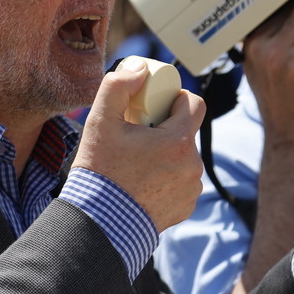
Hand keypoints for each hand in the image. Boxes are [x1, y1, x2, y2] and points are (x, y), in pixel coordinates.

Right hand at [73, 59, 206, 230]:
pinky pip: (181, 181)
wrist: (99, 225)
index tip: (156, 106)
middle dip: (165, 128)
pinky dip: (166, 177)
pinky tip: (142, 183)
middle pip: (185, 132)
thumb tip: (139, 68)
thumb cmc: (100, 171)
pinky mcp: (185, 207)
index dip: (175, 99)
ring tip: (137, 163)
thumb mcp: (100, 121)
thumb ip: (118, 86)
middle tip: (137, 136)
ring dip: (166, 154)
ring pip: (183, 157)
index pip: (194, 104)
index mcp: (178, 142)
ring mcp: (191, 189)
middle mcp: (192, 166)